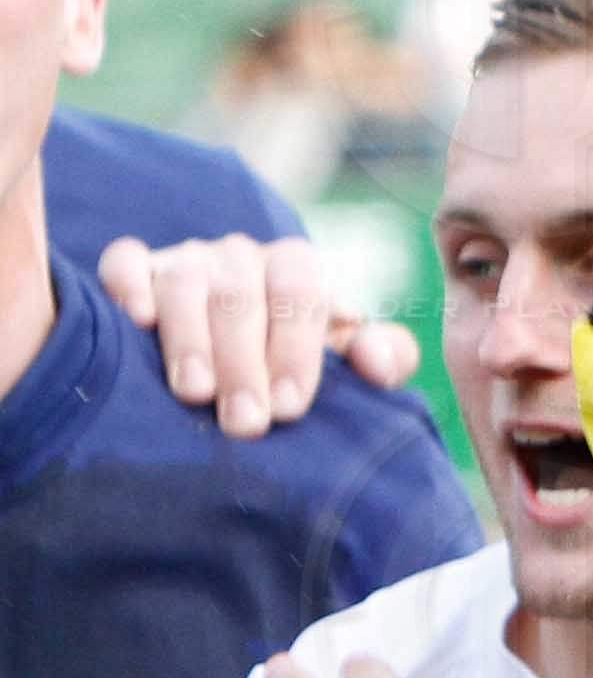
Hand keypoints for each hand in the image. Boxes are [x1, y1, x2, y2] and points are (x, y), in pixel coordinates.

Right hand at [97, 233, 416, 436]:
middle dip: (244, 364)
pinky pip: (125, 262)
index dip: (297, 350)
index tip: (290, 407)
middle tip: (245, 422)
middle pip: (240, 297)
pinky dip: (128, 285)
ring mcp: (186, 258)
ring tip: (195, 394)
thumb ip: (382, 358)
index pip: (301, 294)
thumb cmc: (295, 357)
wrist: (237, 342)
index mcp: (296, 267)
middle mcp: (241, 255)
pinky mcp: (137, 267)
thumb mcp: (345, 359)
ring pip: (184, 285)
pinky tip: (137, 322)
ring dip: (190, 341)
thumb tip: (377, 361)